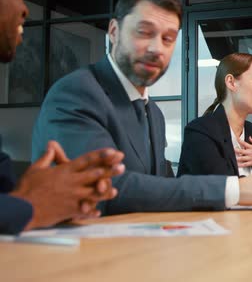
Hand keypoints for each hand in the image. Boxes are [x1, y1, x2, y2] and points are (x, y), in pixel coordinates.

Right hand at [10, 141, 124, 229]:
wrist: (22, 208)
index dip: (101, 155)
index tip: (114, 151)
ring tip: (115, 190)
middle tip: (122, 167)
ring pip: (95, 193)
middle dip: (110, 170)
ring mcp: (73, 197)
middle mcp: (72, 183)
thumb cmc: (27, 188)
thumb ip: (47, 157)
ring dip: (106, 192)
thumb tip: (51, 145)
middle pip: (95, 175)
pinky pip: (85, 211)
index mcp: (65, 171)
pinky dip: (92, 212)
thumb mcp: (35, 169)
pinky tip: (98, 212)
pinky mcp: (71, 210)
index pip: (86, 160)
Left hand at [235, 136, 251, 170]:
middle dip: (235, 150)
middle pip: (240, 151)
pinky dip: (240, 165)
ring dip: (236, 158)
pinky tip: (237, 165)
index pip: (243, 143)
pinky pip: (244, 164)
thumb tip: (249, 137)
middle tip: (232, 149)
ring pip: (241, 158)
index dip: (238, 140)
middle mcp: (250, 152)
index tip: (235, 139)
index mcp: (251, 147)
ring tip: (233, 157)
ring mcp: (250, 158)